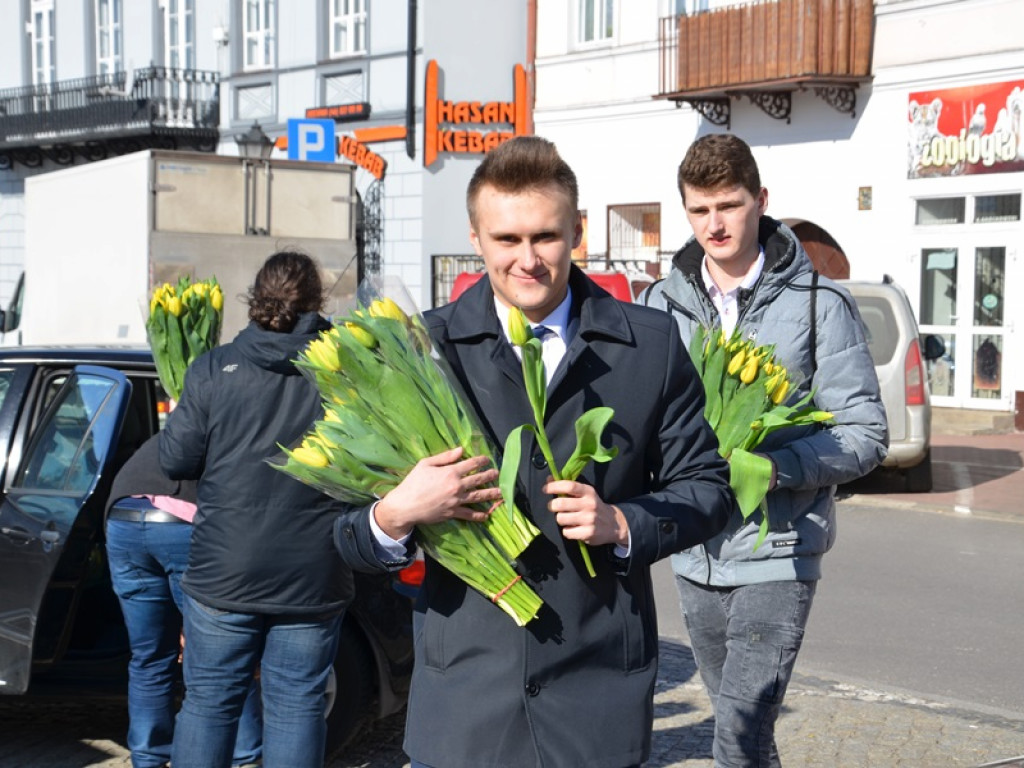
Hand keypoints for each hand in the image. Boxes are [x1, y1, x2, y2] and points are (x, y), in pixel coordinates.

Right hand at [374, 447, 501, 538]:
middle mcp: (456, 486)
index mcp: (450, 472)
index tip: (487, 459)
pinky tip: (487, 515)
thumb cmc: (413, 482)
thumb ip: (445, 457)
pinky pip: (469, 514)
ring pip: (478, 497)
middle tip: (498, 474)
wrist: (405, 505)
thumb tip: (461, 450)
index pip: (471, 464)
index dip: (482, 460)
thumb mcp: (425, 464)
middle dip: (490, 476)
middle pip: (478, 480)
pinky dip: (479, 515)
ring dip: (491, 494)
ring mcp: (456, 500)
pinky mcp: (452, 513)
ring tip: (501, 493)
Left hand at [543, 478, 628, 547]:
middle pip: (560, 503)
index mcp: (588, 492)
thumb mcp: (585, 494)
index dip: (554, 486)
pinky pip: (566, 532)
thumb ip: (567, 487)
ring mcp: (589, 519)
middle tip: (554, 507)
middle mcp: (589, 504)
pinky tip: (574, 529)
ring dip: (560, 519)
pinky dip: (567, 531)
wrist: (615, 524)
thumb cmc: (593, 507)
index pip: (569, 486)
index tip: (545, 489)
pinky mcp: (588, 533)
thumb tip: (549, 478)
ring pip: (560, 518)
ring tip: (567, 519)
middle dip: (552, 506)